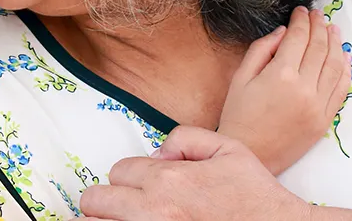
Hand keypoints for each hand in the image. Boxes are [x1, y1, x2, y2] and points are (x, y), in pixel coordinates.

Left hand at [80, 126, 311, 220]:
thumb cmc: (256, 198)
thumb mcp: (230, 150)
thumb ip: (187, 138)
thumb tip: (157, 152)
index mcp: (169, 179)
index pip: (119, 171)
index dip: (129, 177)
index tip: (142, 186)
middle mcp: (154, 210)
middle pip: (95, 200)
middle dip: (105, 200)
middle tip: (119, 206)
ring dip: (103, 220)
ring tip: (113, 220)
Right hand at [216, 5, 349, 174]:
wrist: (250, 154)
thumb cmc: (239, 116)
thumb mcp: (241, 77)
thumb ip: (261, 49)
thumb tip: (282, 31)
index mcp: (280, 74)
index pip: (298, 38)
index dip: (301, 21)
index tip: (300, 11)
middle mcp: (303, 88)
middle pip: (319, 47)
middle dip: (319, 26)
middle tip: (317, 15)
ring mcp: (318, 105)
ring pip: (335, 65)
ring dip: (336, 43)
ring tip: (333, 29)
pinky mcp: (325, 119)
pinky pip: (341, 89)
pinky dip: (345, 69)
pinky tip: (343, 56)